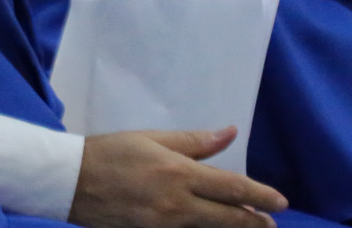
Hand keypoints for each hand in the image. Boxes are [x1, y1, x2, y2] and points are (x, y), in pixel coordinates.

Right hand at [67, 128, 287, 227]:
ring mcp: (166, 225)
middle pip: (228, 218)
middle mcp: (178, 204)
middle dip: (254, 222)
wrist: (71, 181)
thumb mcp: (152, 138)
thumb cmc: (111, 152)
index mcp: (179, 173)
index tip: (281, 202)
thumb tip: (229, 133)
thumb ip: (194, 141)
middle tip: (271, 223)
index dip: (260, 195)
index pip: (232, 187)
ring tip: (249, 227)